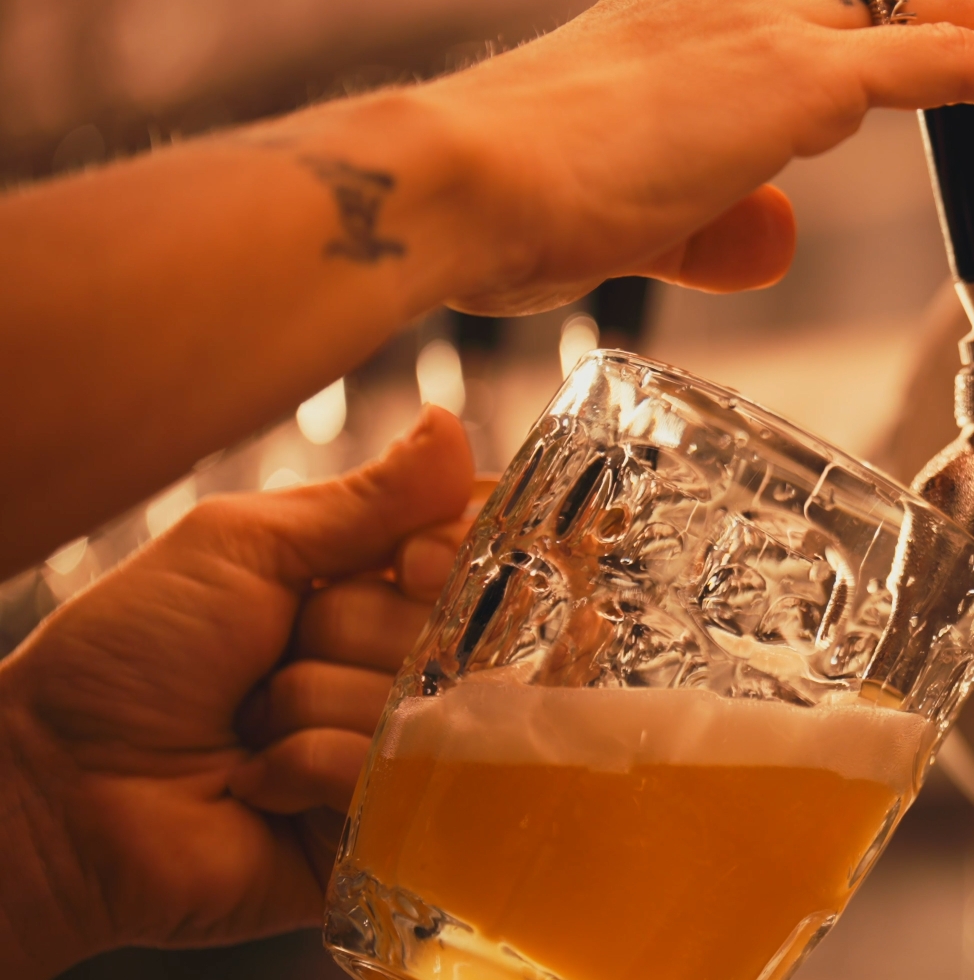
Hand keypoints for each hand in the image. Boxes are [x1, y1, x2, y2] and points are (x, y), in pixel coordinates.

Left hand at [0, 408, 474, 978]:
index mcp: (374, 593)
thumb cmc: (132, 656)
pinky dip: (299, 768)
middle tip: (271, 652)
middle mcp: (397, 671)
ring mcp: (393, 754)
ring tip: (243, 729)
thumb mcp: (243, 546)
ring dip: (304, 706)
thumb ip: (364, 499)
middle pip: (447, 626)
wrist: (57, 785)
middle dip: (344, 631)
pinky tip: (253, 784)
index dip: (442, 555)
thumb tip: (450, 427)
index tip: (403, 561)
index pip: (471, 554)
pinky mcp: (380, 827)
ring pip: (409, 700)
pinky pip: (379, 773)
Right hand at [410, 0, 973, 312]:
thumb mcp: (637, 217)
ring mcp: (771, 31)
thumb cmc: (513, 202)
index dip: (918, 17)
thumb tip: (773, 232)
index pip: (841, 10)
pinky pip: (942, 62)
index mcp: (702, 26)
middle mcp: (743, 6)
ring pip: (945, 13)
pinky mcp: (794, 79)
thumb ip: (715, 221)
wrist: (459, 186)